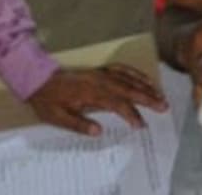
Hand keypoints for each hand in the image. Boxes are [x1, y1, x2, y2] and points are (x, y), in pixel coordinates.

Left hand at [27, 64, 167, 135]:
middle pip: (129, 89)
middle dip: (148, 98)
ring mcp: (101, 73)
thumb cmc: (49, 101)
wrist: (38, 80)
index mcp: (91, 93)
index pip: (117, 104)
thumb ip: (79, 125)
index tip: (141, 125)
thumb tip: (99, 131)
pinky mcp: (100, 70)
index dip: (131, 115)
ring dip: (145, 86)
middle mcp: (100, 81)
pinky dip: (135, 73)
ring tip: (160, 95)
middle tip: (163, 106)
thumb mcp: (58, 118)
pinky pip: (122, 69)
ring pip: (128, 78)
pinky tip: (145, 79)